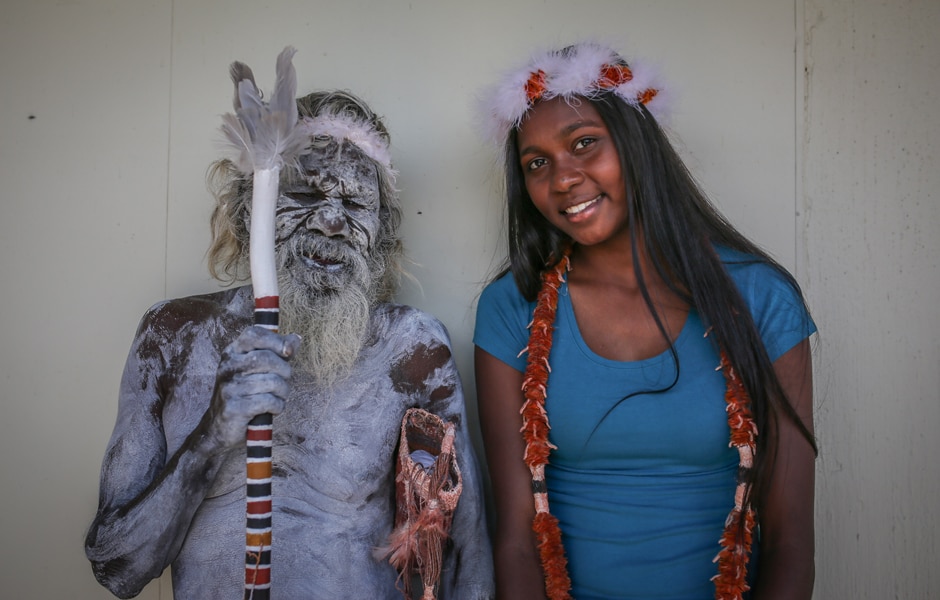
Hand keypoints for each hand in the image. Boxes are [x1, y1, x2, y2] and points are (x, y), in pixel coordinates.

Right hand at [207, 326, 300, 447]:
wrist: (220, 427)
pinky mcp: (234, 408)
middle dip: (284, 371)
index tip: (288, 352)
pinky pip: (269, 402)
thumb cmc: (245, 394)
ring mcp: (229, 387)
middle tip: (283, 381)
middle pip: (267, 358)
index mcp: (233, 352)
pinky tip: (272, 409)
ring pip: (272, 382)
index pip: (254, 334)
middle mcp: (228, 367)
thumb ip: (277, 353)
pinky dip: (278, 406)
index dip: (276, 340)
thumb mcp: (257, 369)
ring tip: (278, 397)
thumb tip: (296, 339)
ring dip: (283, 392)